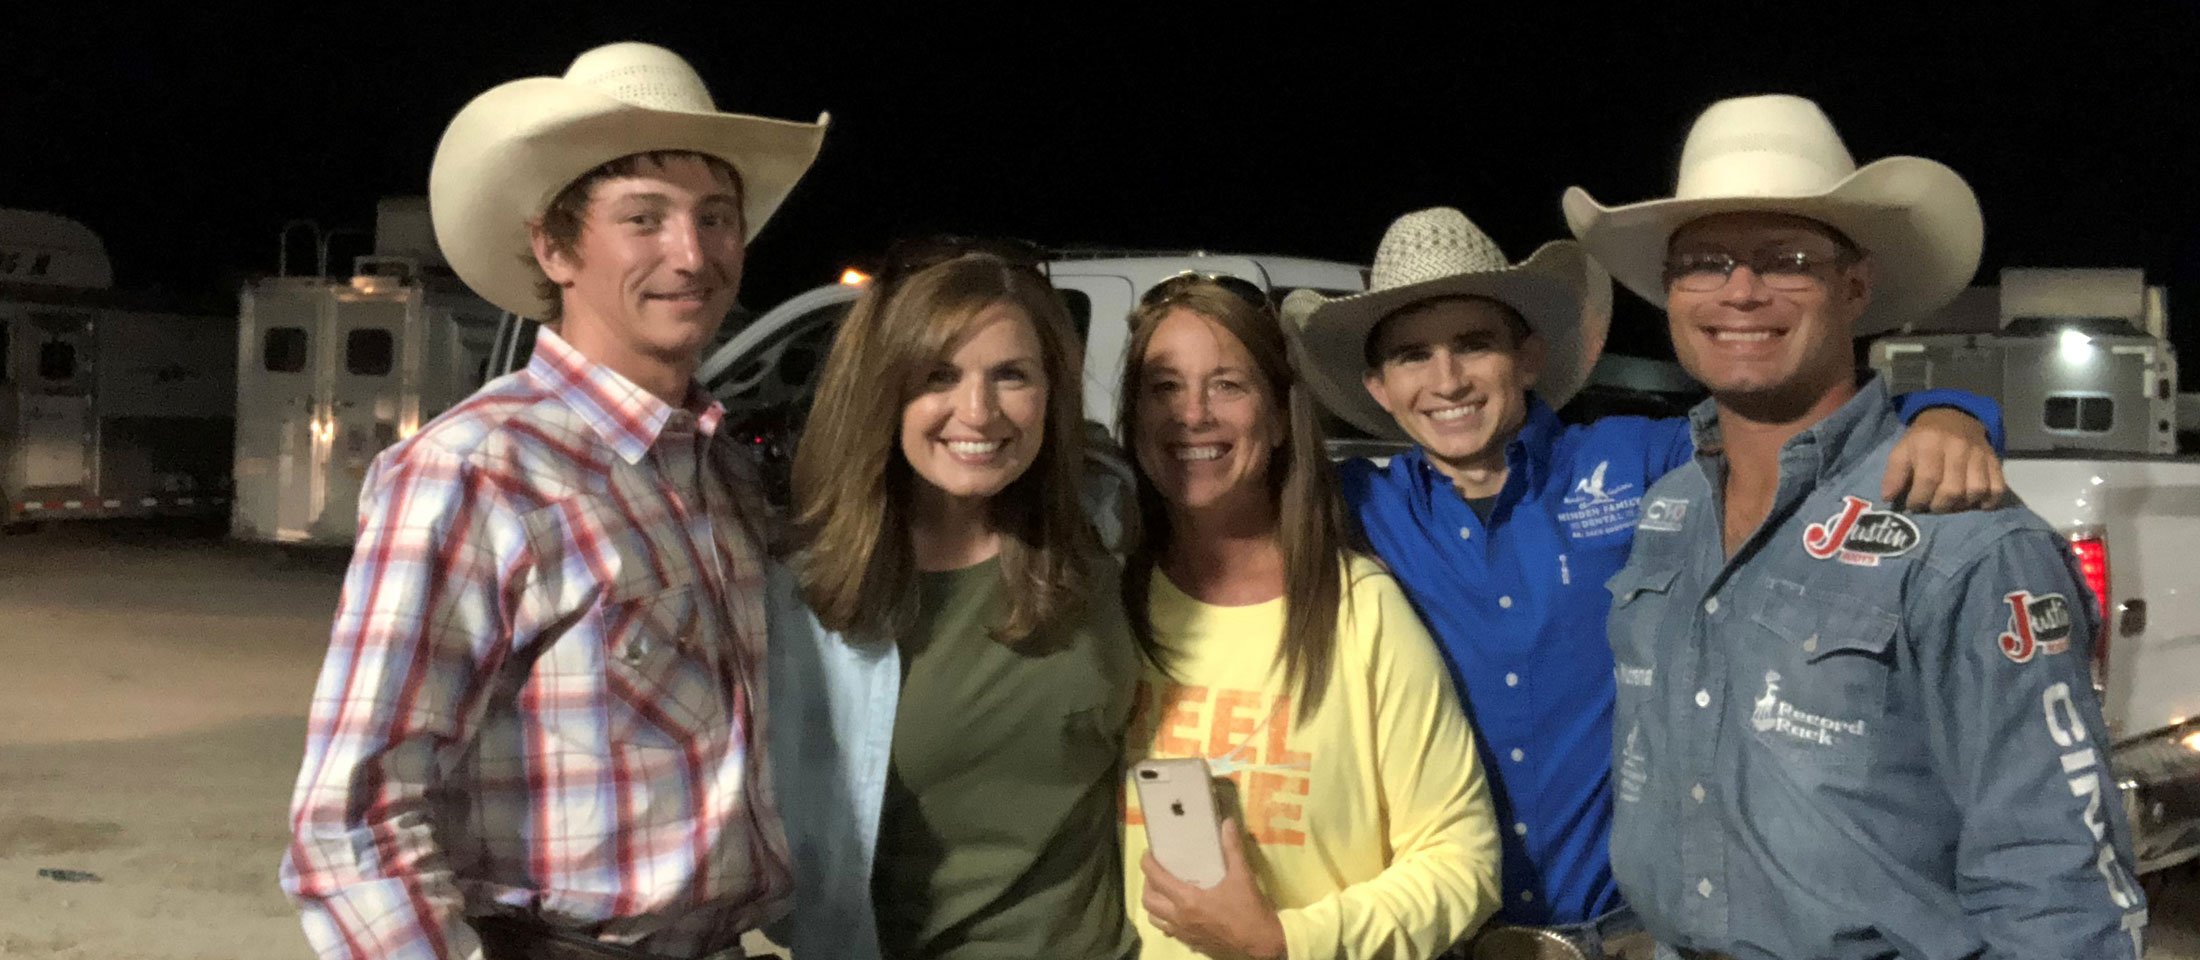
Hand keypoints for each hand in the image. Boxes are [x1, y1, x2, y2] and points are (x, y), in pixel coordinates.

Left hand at [1141, 817, 1287, 959]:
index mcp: (1187, 900)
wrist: (1262, 948)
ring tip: (1165, 892)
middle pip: (1148, 901)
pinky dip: (1168, 920)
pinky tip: (1182, 913)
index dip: (1148, 863)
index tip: (1149, 853)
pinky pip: (1170, 931)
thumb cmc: (1250, 912)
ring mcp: (1184, 935)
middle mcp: (1180, 919)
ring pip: (1156, 919)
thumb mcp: (1242, 877)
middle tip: (1158, 873)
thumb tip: (1227, 823)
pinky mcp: (1192, 945)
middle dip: (1148, 885)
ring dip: (1155, 904)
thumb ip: (1232, 849)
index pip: (1156, 879)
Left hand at [1883, 407, 2005, 512]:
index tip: (1913, 505)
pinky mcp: (1994, 459)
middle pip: (1953, 489)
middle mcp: (1957, 447)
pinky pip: (1997, 487)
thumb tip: (1888, 498)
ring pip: (1976, 490)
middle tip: (1931, 506)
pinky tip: (1975, 504)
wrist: (1953, 416)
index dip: (1918, 499)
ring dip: (1962, 505)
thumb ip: (1894, 473)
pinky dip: (1988, 501)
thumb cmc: (1923, 438)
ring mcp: (1979, 454)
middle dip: (1939, 506)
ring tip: (1950, 504)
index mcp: (1931, 443)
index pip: (1928, 479)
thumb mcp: (1902, 450)